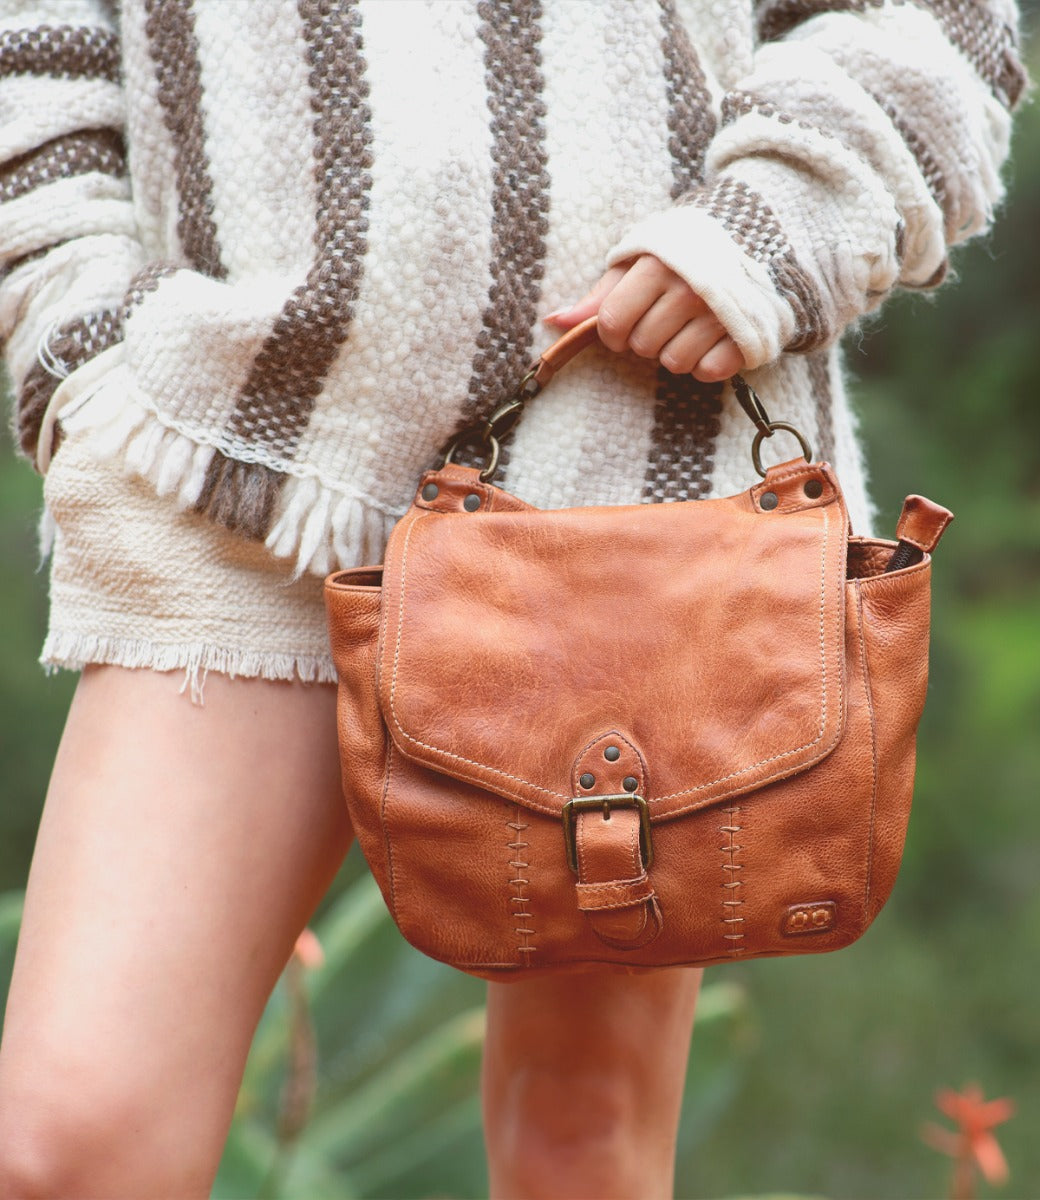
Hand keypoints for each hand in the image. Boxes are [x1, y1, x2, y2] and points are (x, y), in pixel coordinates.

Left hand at [544, 256, 744, 382]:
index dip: (612, 332)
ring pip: (673, 363)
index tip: (625, 323)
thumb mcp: (640, 261)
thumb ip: (599, 294)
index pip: (611, 322)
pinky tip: (713, 338)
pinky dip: (706, 362)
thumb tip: (554, 322)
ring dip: (676, 351)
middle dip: (646, 339)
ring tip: (690, 326)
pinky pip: (707, 371)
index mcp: (658, 266)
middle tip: (665, 317)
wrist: (757, 236)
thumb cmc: (684, 252)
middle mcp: (689, 289)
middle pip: (641, 346)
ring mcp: (720, 314)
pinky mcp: (744, 336)